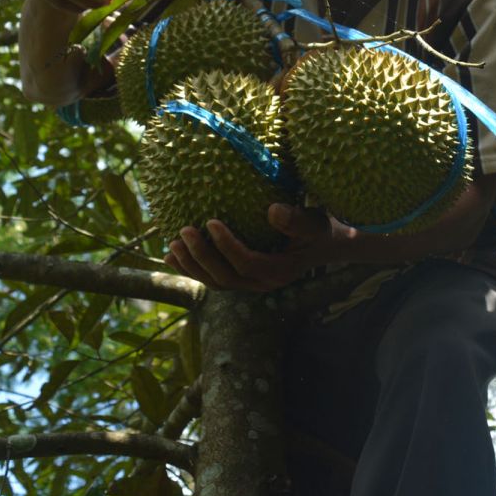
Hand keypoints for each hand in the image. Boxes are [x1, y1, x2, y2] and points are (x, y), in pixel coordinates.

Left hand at [163, 204, 340, 291]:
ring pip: (215, 283)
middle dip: (202, 257)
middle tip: (184, 231)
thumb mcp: (315, 223)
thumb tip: (272, 210)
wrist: (324, 245)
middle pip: (226, 277)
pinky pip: (212, 278)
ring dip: (191, 266)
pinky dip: (190, 269)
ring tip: (172, 244)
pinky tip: (171, 255)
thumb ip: (297, 220)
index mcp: (280, 272)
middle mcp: (263, 285)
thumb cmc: (319, 230)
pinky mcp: (241, 279)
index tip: (210, 221)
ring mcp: (250, 285)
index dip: (226, 246)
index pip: (248, 263)